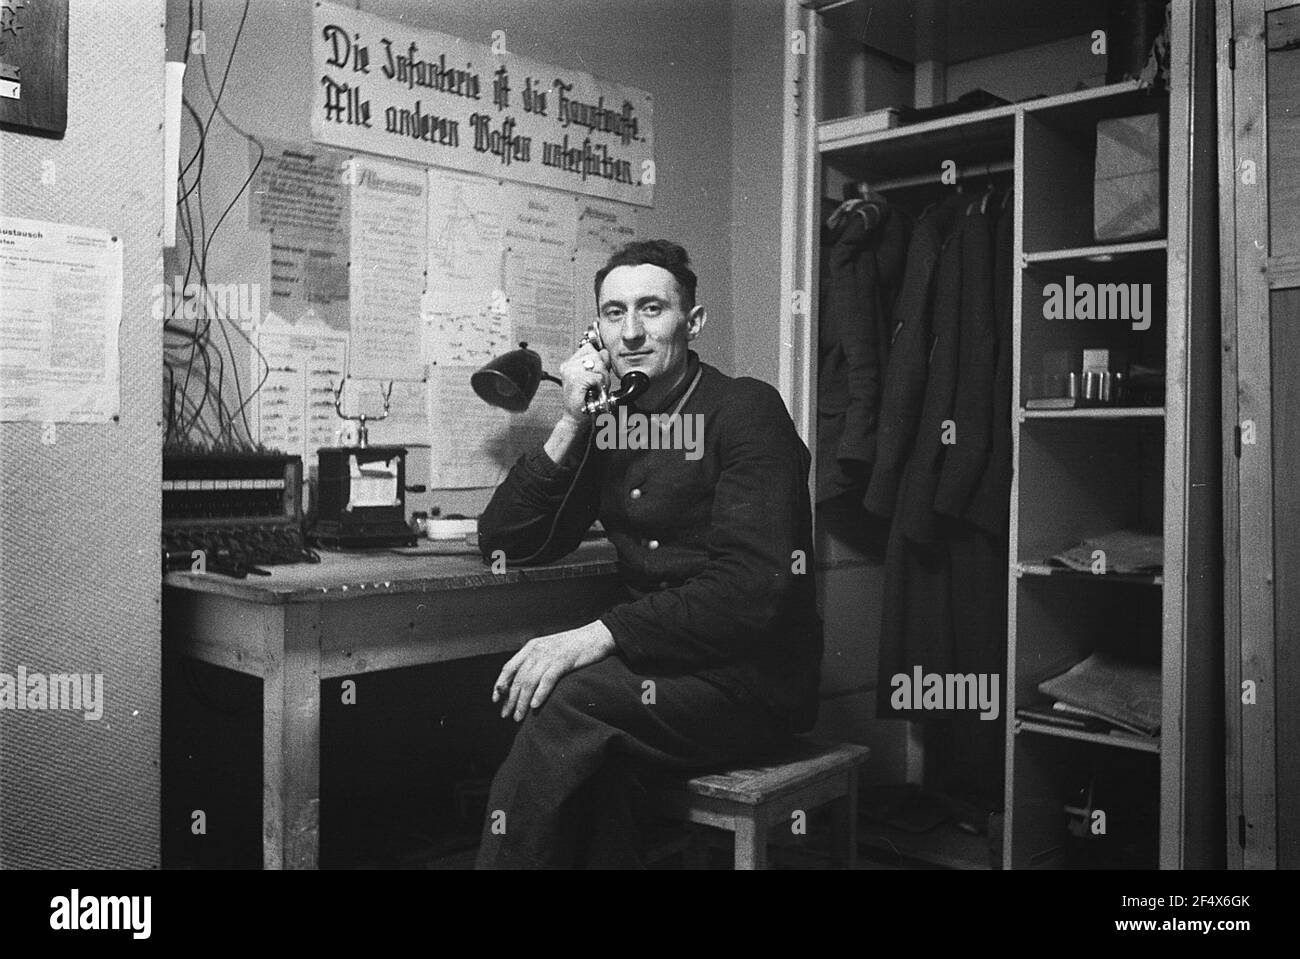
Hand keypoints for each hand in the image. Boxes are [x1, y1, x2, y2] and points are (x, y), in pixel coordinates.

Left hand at [492, 621, 615, 720]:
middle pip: (518, 678)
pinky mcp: (563, 661)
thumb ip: (537, 661)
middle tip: (506, 715)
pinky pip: (547, 680)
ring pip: (529, 682)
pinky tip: (534, 706)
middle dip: (510, 699)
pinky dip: (539, 694)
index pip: (509, 667)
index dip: (500, 684)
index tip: (496, 699)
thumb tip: (524, 682)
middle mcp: (537, 650)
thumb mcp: (550, 649)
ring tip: (519, 716)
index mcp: (532, 647)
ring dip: (522, 702)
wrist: (598, 636)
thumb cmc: (576, 646)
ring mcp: (550, 655)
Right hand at [558, 329, 610, 423]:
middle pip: (596, 354)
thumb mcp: (595, 377)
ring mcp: (570, 372)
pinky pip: (597, 376)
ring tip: (595, 388)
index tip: (596, 373)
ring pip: (598, 364)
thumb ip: (600, 363)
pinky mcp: (575, 380)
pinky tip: (593, 392)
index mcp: (570, 363)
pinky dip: (599, 385)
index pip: (590, 347)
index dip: (599, 358)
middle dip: (602, 370)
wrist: (576, 418)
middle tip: (597, 384)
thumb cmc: (585, 401)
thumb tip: (604, 352)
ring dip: (602, 378)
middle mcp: (568, 366)